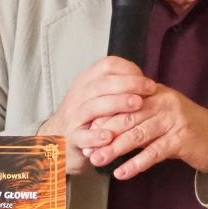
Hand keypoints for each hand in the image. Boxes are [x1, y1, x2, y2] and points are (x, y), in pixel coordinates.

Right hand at [38, 56, 155, 175]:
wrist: (57, 143)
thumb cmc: (86, 120)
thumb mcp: (97, 98)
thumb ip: (116, 90)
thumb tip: (146, 83)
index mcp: (86, 83)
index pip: (106, 66)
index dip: (129, 70)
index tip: (147, 81)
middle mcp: (78, 96)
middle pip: (102, 83)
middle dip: (129, 84)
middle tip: (150, 89)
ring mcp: (73, 117)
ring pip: (92, 106)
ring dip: (117, 103)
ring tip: (137, 104)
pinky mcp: (71, 139)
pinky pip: (82, 136)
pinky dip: (95, 136)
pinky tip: (109, 136)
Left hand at [87, 85, 207, 179]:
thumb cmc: (188, 129)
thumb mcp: (162, 115)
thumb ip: (138, 116)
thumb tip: (106, 127)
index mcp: (154, 94)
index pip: (123, 102)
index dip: (103, 118)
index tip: (86, 132)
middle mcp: (163, 102)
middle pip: (126, 117)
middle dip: (104, 134)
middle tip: (86, 148)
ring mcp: (173, 120)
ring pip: (137, 134)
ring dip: (115, 149)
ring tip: (98, 160)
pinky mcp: (181, 139)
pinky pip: (153, 152)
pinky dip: (136, 163)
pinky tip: (122, 172)